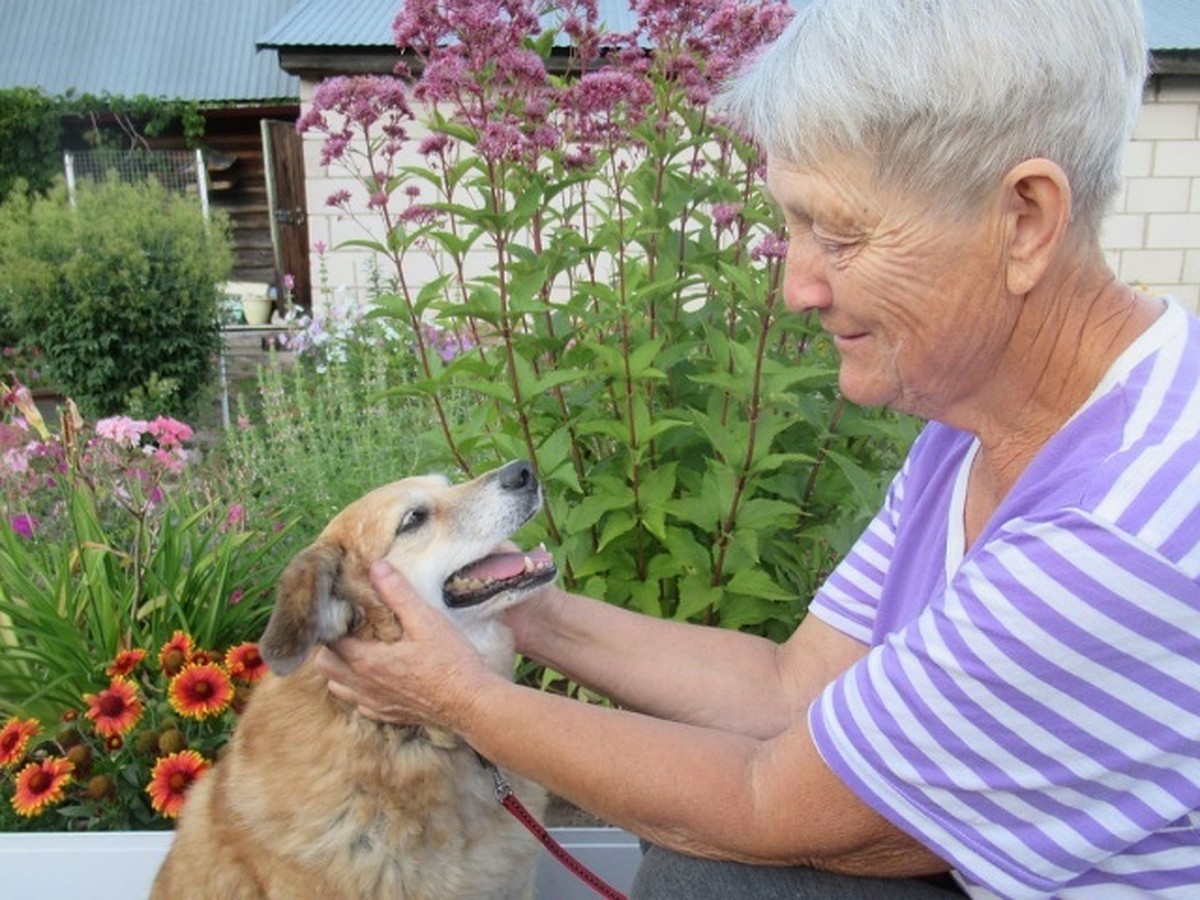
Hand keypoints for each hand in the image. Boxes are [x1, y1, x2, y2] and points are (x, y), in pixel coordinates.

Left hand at [314, 561, 492, 727]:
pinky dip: (359, 690)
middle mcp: (363, 685)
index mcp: (366, 660)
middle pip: (326, 665)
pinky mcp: (389, 714)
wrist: (470, 703)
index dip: (330, 623)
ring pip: (338, 687)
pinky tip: (377, 678)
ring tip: (359, 652)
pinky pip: (360, 704)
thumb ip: (398, 593)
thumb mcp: (426, 620)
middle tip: (348, 629)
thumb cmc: (450, 661)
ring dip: (341, 670)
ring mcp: (374, 703)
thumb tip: (376, 567)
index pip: (329, 640)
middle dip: (330, 646)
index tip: (342, 609)